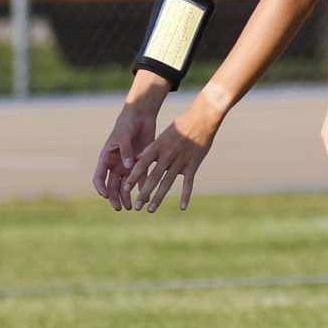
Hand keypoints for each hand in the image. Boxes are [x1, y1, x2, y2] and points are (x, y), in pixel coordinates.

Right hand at [93, 104, 156, 209]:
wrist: (140, 117)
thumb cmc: (127, 124)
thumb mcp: (124, 135)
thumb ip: (125, 151)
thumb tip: (127, 167)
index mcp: (106, 158)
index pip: (99, 177)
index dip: (101, 188)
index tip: (105, 196)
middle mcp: (115, 165)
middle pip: (112, 186)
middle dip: (115, 198)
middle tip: (119, 208)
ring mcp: (127, 166)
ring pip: (124, 186)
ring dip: (126, 197)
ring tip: (131, 207)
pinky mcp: (139, 165)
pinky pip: (139, 180)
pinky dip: (141, 189)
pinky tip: (145, 198)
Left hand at [125, 95, 223, 212]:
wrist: (201, 118)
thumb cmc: (180, 126)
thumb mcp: (162, 135)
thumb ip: (150, 149)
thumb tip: (136, 159)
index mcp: (157, 147)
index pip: (142, 164)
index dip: (133, 177)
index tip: (125, 188)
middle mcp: (167, 155)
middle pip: (153, 177)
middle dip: (143, 193)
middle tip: (136, 207)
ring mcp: (180, 161)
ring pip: (167, 183)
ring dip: (158, 197)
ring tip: (151, 210)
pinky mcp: (193, 164)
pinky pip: (188, 183)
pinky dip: (185, 196)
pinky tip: (182, 207)